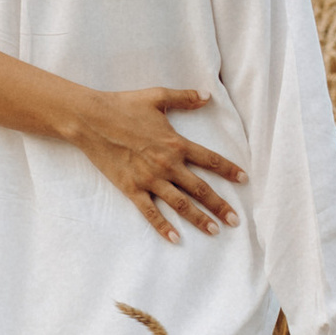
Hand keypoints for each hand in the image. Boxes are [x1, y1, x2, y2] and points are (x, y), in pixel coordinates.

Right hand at [74, 88, 244, 242]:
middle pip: (200, 188)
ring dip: (199, 218)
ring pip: (180, 204)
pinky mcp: (131, 189)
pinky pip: (150, 212)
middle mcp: (167, 164)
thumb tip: (207, 95)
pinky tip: (175, 239)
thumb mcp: (157, 96)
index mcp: (176, 143)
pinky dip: (163, 226)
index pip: (210, 160)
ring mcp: (149, 179)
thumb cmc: (123, 105)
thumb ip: (185, 98)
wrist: (91, 120)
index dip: (229, 170)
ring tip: (214, 231)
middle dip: (220, 205)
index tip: (244, 180)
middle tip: (235, 220)